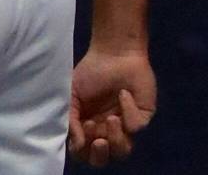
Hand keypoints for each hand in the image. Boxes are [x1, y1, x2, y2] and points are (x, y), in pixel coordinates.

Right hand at [69, 47, 155, 166]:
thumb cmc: (91, 72)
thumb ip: (70, 118)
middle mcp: (105, 130)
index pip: (84, 151)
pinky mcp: (142, 118)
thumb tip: (76, 144)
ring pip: (123, 150)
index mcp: (87, 125)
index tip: (82, 130)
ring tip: (112, 118)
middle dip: (101, 154)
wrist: (114, 53)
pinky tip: (123, 94)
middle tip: (99, 139)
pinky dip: (128, 110)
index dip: (83, 149)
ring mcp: (125, 127)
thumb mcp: (71, 93)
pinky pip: (136, 127)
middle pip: (104, 158)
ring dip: (116, 139)